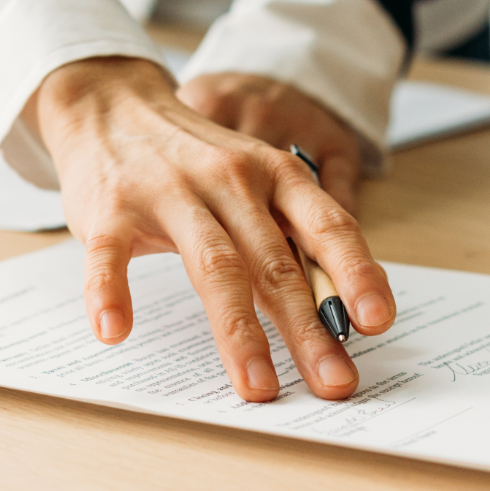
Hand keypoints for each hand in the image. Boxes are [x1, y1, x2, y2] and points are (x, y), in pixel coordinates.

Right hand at [22, 57, 395, 402]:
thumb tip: (342, 308)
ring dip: (238, 331)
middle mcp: (231, 180)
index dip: (356, 274)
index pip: (328, 227)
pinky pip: (112, 256)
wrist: (112, 105)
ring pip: (213, 266)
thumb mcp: (256, 182)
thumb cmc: (197, 160)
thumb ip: (291, 236)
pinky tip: (116, 331)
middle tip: (333, 381)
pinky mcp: (112, 208)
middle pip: (276, 262)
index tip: (378, 322)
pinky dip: (111, 293)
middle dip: (307, 328)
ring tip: (256, 385)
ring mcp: (170, 192)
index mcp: (276, 175)